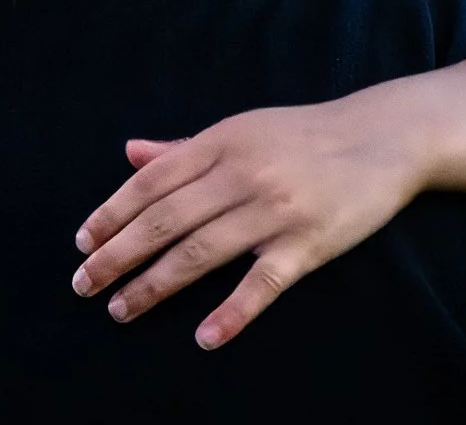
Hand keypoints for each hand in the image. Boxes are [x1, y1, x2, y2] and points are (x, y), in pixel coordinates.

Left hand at [70, 93, 423, 348]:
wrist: (382, 138)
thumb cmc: (303, 134)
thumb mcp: (241, 129)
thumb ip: (184, 147)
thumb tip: (130, 153)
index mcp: (221, 143)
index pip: (152, 182)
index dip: (113, 213)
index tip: (83, 243)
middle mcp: (241, 174)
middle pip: (166, 219)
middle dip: (119, 254)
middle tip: (84, 284)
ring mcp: (275, 210)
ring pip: (201, 252)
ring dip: (155, 284)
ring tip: (122, 308)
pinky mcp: (308, 243)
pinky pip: (263, 283)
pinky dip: (232, 312)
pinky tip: (204, 336)